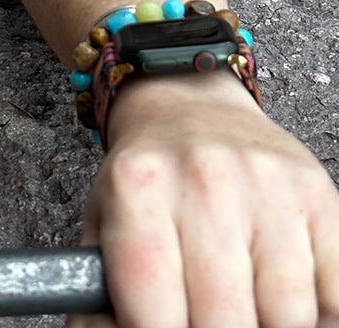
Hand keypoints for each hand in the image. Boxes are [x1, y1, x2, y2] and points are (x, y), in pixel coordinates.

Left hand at [67, 74, 338, 327]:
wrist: (188, 107)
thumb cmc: (146, 178)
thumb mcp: (102, 222)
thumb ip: (98, 291)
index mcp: (136, 187)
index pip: (153, 310)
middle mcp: (203, 179)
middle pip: (224, 322)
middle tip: (200, 317)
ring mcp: (266, 185)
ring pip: (288, 318)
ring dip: (265, 325)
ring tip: (237, 300)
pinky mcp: (319, 195)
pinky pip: (334, 297)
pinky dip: (315, 312)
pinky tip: (275, 288)